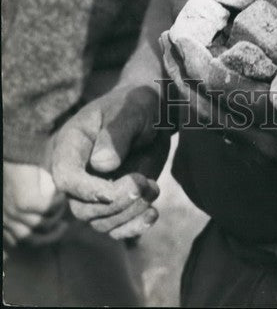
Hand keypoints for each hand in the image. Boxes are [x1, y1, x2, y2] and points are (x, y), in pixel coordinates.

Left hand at [3, 162, 67, 248]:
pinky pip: (48, 209)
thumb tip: (42, 216)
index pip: (17, 240)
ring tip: (65, 208)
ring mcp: (15, 211)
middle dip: (50, 237)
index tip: (51, 233)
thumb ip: (24, 204)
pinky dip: (57, 204)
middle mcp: (5, 217)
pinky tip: (62, 194)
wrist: (14, 149)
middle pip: (30, 239)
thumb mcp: (16, 192)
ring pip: (41, 225)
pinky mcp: (26, 201)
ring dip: (56, 217)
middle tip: (63, 228)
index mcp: (2, 217)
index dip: (37, 240)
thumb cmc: (17, 167)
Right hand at [51, 83, 169, 239]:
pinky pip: (115, 228)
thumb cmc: (139, 104)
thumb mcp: (133, 109)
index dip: (87, 190)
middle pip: (82, 208)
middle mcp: (79, 172)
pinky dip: (133, 228)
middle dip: (115, 203)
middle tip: (144, 183)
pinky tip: (152, 214)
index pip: (66, 178)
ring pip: (99, 222)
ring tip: (153, 188)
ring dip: (129, 213)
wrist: (155, 112)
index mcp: (72, 145)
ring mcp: (95, 190)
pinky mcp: (115, 202)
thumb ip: (117, 133)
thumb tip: (101, 165)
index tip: (116, 188)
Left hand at [170, 0, 276, 170]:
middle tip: (166, 39)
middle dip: (181, 76)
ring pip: (211, 124)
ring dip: (190, 89)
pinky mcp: (268, 152)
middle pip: (206, 113)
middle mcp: (272, 144)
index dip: (197, 65)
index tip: (178, 35)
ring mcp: (267, 153)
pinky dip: (208, 101)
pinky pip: (225, 128)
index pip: (227, 96)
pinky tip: (202, 74)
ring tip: (175, 53)